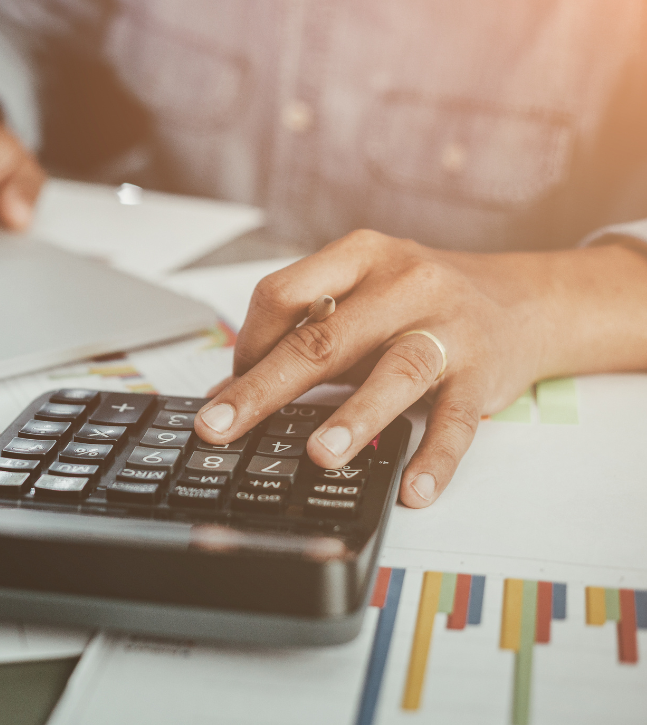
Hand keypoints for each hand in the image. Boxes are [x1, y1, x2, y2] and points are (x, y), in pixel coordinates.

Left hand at [192, 230, 646, 507]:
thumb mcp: (360, 302)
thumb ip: (302, 338)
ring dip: (355, 415)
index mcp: (361, 257)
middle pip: (324, 338)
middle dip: (266, 387)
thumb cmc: (419, 303)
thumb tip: (229, 392)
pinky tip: (413, 490)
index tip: (230, 385)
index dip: (248, 341)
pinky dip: (435, 458)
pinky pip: (458, 421)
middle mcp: (403, 284)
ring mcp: (448, 328)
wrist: (524, 300)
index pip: (284, 292)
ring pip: (396, 371)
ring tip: (320, 455)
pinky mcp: (484, 373)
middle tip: (222, 427)